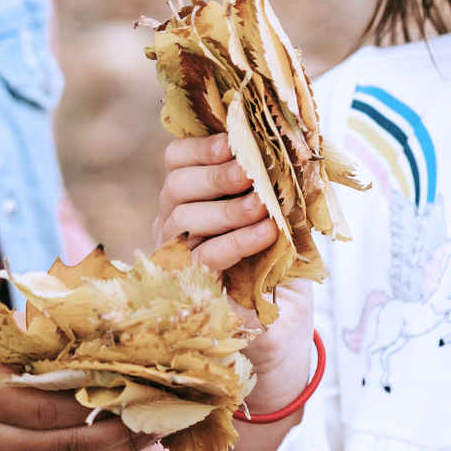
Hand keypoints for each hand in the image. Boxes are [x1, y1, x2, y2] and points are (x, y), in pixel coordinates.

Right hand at [0, 331, 149, 450]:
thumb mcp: (3, 337)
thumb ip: (50, 342)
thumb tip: (114, 338)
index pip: (53, 406)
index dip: (102, 399)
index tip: (142, 384)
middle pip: (68, 443)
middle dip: (122, 430)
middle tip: (162, 411)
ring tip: (155, 431)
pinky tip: (128, 447)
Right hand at [155, 133, 275, 269]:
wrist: (279, 307)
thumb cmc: (273, 249)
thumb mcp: (268, 209)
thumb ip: (264, 181)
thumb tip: (277, 150)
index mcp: (188, 190)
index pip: (177, 157)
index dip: (201, 147)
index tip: (233, 143)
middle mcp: (172, 216)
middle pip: (175, 185)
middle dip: (215, 177)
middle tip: (249, 174)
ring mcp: (175, 250)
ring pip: (184, 219)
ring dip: (227, 210)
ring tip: (261, 207)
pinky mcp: (190, 281)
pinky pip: (205, 256)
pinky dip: (237, 242)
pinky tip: (265, 233)